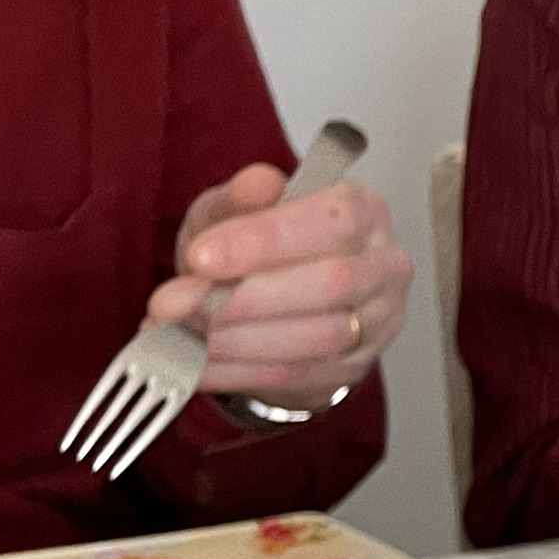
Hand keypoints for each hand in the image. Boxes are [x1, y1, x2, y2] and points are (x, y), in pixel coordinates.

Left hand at [146, 164, 412, 403]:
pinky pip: (297, 375)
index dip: (265, 241)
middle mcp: (384, 265)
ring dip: (236, 339)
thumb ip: (241, 197)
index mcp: (365, 210)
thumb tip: (258, 182)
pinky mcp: (354, 367)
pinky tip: (191, 362)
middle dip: (244, 297)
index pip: (332, 222)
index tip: (202, 256)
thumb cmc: (261, 246)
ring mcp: (377, 321)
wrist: (275, 299)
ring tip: (175, 333)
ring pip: (317, 337)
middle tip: (174, 302)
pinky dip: (234, 372)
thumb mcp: (238, 209)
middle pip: (331, 284)